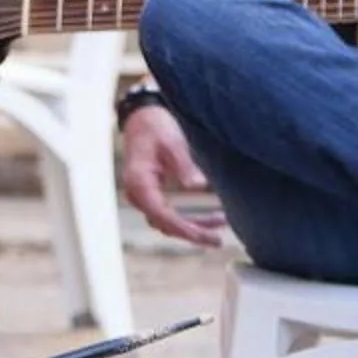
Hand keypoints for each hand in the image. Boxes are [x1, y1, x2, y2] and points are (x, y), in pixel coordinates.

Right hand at [117, 104, 225, 245]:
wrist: (142, 116)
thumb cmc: (156, 126)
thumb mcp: (173, 142)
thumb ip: (184, 165)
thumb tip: (197, 186)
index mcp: (139, 183)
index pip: (162, 216)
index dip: (186, 229)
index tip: (207, 236)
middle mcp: (137, 194)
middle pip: (165, 225)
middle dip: (192, 233)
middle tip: (218, 241)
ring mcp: (142, 196)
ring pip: (167, 222)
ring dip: (192, 226)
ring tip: (221, 222)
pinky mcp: (150, 194)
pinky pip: (168, 214)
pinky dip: (187, 219)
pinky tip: (209, 217)